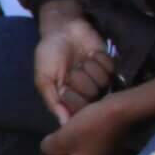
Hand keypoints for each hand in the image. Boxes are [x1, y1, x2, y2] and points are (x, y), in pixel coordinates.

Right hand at [33, 2, 114, 123]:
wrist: (62, 28)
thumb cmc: (49, 54)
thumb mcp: (44, 79)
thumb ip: (53, 102)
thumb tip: (64, 126)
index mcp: (70, 99)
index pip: (78, 111)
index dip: (73, 98)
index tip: (65, 86)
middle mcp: (87, 92)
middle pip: (92, 97)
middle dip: (80, 81)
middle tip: (71, 71)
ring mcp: (99, 78)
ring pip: (103, 83)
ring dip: (89, 68)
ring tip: (81, 61)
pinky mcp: (109, 65)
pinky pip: (110, 69)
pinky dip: (99, 59)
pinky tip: (91, 54)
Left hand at [41, 90, 137, 154]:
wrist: (122, 109)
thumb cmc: (90, 127)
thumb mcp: (62, 138)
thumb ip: (49, 148)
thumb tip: (48, 149)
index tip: (57, 148)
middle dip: (63, 151)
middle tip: (63, 135)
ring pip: (78, 154)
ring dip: (71, 141)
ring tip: (71, 126)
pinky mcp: (108, 146)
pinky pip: (89, 146)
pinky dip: (82, 137)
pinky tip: (81, 124)